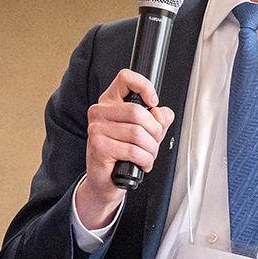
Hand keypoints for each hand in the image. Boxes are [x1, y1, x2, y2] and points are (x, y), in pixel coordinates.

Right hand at [75, 67, 175, 230]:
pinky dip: (144, 160)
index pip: (125, 78)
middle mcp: (100, 111)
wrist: (106, 180)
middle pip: (138, 111)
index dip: (144, 86)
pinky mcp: (99, 146)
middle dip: (155, 131)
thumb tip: (160, 114)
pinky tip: (142, 163)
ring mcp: (97, 128)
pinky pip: (132, 150)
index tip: (154, 101)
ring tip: (148, 156)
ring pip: (137, 133)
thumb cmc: (125, 153)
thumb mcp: (147, 131)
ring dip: (150, 149)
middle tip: (153, 143)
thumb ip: (159, 118)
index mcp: (110, 102)